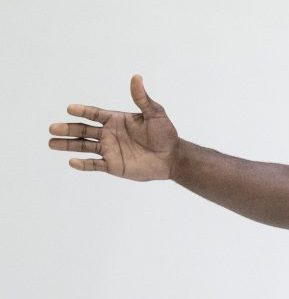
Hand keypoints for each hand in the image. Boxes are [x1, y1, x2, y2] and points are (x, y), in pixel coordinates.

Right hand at [47, 74, 179, 181]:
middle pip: (83, 130)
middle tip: (52, 128)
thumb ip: (142, 98)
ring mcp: (109, 149)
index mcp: (115, 119)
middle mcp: (108, 133)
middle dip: (68, 129)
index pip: (94, 114)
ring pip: (84, 146)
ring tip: (51, 143)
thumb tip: (136, 77)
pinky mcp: (113, 165)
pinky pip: (95, 165)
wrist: (172, 157)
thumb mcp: (155, 114)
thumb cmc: (165, 133)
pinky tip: (72, 161)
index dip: (82, 111)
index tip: (70, 109)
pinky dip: (83, 164)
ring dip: (68, 145)